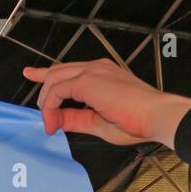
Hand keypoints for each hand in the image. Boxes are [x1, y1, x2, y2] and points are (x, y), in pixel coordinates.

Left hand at [22, 59, 190, 148]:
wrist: (156, 116)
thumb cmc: (138, 122)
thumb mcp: (99, 123)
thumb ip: (77, 119)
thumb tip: (59, 120)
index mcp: (103, 74)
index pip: (70, 72)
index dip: (49, 76)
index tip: (34, 77)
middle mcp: (96, 68)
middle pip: (58, 71)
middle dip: (41, 82)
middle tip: (35, 100)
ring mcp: (92, 71)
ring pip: (55, 79)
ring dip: (47, 103)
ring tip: (49, 123)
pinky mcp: (87, 80)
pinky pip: (57, 90)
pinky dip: (50, 107)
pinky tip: (53, 123)